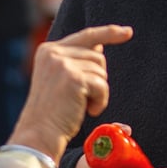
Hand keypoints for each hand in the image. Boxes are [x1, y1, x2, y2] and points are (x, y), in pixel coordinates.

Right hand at [7, 25, 132, 162]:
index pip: (87, 35)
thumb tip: (100, 44)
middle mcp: (53, 52)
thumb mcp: (60, 79)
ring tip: (81, 105)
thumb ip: (76, 60)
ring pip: (101, 71)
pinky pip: (102, 85)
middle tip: (81, 98)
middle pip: (97, 56)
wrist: (38, 135)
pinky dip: (101, 101)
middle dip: (97, 78)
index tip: (128, 32)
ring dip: (98, 92)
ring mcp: (62, 64)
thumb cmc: (52, 112)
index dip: (109, 32)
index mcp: (48, 50)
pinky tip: (88, 110)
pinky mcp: (73, 78)